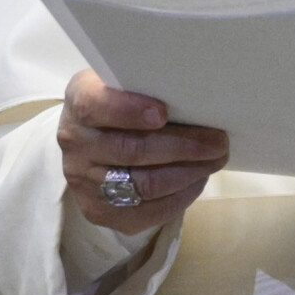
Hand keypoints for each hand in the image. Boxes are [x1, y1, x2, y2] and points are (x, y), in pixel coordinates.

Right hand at [59, 69, 228, 231]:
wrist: (89, 140)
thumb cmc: (117, 103)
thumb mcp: (120, 82)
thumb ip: (145, 85)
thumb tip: (195, 94)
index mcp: (80, 103)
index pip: (97, 106)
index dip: (129, 110)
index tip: (163, 113)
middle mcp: (76, 144)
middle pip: (132, 150)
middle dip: (183, 147)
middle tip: (219, 142)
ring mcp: (84, 183)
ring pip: (145, 184)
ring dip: (189, 173)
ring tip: (215, 161)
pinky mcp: (99, 212)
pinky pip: (147, 211)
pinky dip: (180, 197)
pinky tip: (197, 180)